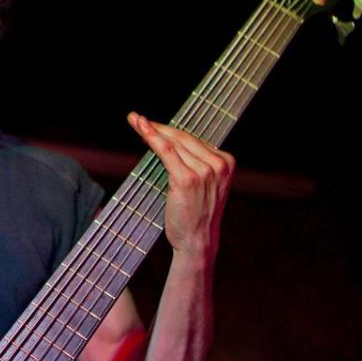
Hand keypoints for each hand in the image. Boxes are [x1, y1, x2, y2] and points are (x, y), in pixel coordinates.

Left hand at [127, 111, 234, 258]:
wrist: (198, 241)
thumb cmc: (196, 215)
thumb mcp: (204, 186)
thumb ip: (196, 165)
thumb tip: (171, 146)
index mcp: (226, 162)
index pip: (193, 140)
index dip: (169, 131)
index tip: (151, 124)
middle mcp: (218, 164)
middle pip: (182, 138)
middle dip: (157, 127)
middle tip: (137, 119)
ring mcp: (204, 171)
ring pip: (173, 143)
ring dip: (150, 130)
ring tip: (135, 121)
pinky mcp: (187, 178)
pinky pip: (167, 152)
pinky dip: (153, 138)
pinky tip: (142, 129)